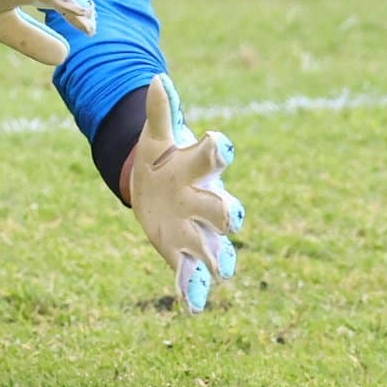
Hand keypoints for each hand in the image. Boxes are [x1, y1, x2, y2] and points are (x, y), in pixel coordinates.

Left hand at [129, 74, 243, 311]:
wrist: (154, 188)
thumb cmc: (162, 159)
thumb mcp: (156, 137)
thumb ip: (160, 111)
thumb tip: (156, 79)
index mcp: (196, 167)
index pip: (211, 156)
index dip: (216, 149)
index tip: (218, 143)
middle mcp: (204, 200)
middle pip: (221, 207)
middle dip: (226, 212)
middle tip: (233, 216)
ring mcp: (197, 229)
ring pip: (214, 246)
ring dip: (217, 257)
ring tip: (222, 270)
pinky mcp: (183, 253)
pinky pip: (192, 274)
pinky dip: (194, 290)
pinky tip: (193, 307)